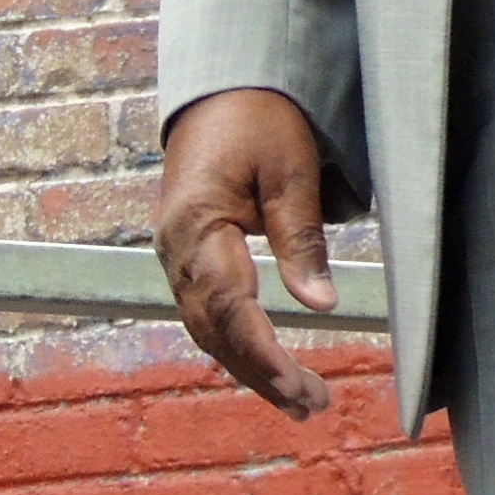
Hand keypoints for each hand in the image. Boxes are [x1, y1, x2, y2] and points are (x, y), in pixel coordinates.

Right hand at [154, 88, 340, 419]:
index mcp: (196, 224)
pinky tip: (266, 364)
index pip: (231, 307)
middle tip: (313, 407)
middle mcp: (175, 248)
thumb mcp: (290, 170)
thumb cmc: (260, 119)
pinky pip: (207, 311)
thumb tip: (320, 306)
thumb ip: (301, 237)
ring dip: (251, 366)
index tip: (301, 388)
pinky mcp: (186, 255)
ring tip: (300, 401)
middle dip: (262, 373)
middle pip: (216, 330)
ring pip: (209, 328)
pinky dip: (237, 343)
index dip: (265, 354)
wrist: (221, 88)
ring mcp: (175, 254)